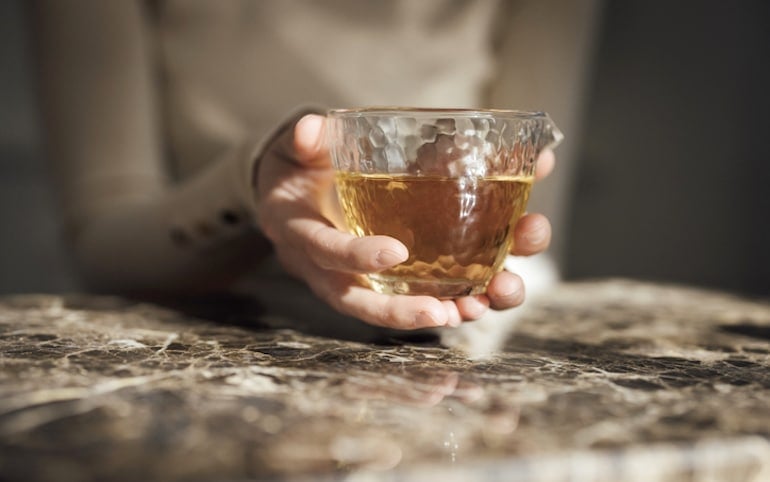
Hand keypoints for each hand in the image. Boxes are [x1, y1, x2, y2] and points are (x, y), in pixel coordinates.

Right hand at [255, 114, 553, 329]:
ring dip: (439, 309)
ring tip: (479, 306)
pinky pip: (415, 294)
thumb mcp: (293, 149)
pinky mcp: (384, 278)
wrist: (294, 192)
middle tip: (444, 312)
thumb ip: (304, 139)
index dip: (356, 256)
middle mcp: (326, 268)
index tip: (396, 253)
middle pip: (360, 302)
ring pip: (392, 306)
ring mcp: (356, 278)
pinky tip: (489, 294)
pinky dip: (451, 298)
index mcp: (301, 233)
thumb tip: (310, 131)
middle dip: (403, 311)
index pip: (325, 251)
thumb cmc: (298, 169)